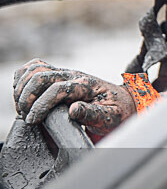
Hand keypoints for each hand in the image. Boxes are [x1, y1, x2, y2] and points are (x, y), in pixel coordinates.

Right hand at [12, 59, 135, 134]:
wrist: (123, 102)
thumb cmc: (117, 112)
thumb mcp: (111, 117)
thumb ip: (93, 114)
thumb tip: (73, 110)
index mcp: (87, 85)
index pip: (57, 90)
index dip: (40, 105)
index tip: (33, 121)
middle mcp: (75, 75)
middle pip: (41, 77)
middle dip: (26, 97)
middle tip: (25, 115)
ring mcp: (66, 73)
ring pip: (36, 69)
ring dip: (22, 87)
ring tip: (22, 107)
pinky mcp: (60, 74)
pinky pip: (36, 67)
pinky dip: (23, 76)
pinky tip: (21, 92)